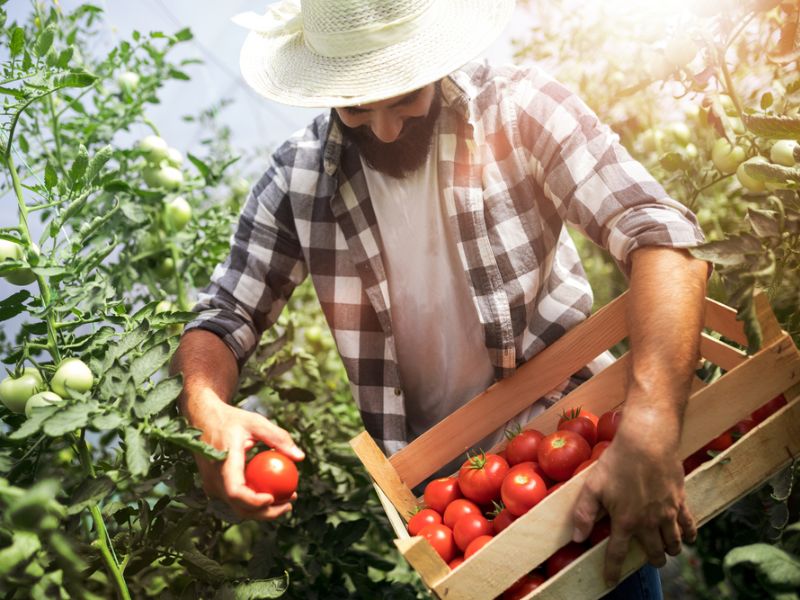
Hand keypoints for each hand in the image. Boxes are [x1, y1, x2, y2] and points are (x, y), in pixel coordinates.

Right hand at [192, 398, 304, 519]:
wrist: (202, 419)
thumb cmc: (232, 419)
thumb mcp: (256, 422)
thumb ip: (278, 438)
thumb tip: (300, 457)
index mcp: (223, 462)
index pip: (236, 491)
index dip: (254, 501)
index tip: (273, 498)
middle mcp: (214, 478)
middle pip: (239, 507)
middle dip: (266, 513)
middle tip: (290, 504)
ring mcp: (212, 485)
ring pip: (238, 507)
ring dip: (262, 510)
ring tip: (287, 498)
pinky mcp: (214, 487)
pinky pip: (235, 499)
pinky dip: (253, 501)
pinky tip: (273, 493)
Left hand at [571, 406, 696, 585]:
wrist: (647, 442)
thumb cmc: (617, 462)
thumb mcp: (592, 486)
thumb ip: (584, 513)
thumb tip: (577, 538)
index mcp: (625, 521)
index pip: (618, 553)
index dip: (613, 570)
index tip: (610, 581)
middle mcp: (648, 522)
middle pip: (654, 552)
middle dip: (652, 560)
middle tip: (651, 560)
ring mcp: (667, 512)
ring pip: (673, 543)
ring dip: (670, 550)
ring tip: (667, 550)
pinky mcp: (680, 500)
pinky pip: (690, 525)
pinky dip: (690, 535)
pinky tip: (688, 537)